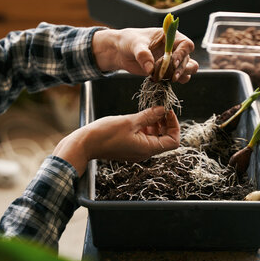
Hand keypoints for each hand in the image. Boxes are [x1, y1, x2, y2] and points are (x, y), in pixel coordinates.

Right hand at [52, 106, 179, 175]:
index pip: (173, 141)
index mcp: (147, 148)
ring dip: (155, 124)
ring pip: (153, 137)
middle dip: (165, 123)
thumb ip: (149, 116)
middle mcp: (144, 152)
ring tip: (149, 110)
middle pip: (164, 139)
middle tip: (160, 108)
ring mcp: (136, 151)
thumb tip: (162, 110)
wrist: (85, 144)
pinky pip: (143, 138)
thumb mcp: (130, 121)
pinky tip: (139, 117)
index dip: (174, 125)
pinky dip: (145, 127)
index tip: (168, 112)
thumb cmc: (105, 134)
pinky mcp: (128, 147)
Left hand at [92, 27, 198, 83]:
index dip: (182, 54)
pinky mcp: (167, 71)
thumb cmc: (129, 41)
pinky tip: (156, 79)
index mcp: (170, 36)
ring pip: (188, 70)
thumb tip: (150, 69)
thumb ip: (142, 55)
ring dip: (180, 76)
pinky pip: (178, 78)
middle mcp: (174, 48)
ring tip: (164, 77)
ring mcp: (172, 61)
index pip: (186, 44)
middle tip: (168, 75)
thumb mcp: (134, 44)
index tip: (173, 62)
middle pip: (188, 60)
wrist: (121, 52)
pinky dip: (170, 81)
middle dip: (180, 69)